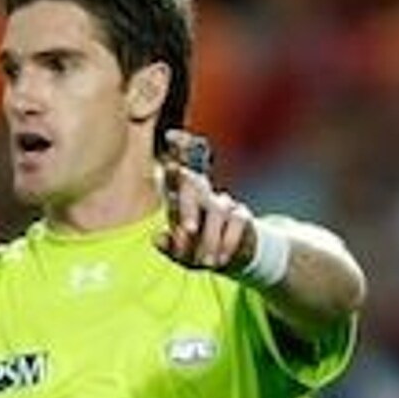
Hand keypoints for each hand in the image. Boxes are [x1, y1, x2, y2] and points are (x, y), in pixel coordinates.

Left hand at [154, 130, 255, 272]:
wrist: (227, 260)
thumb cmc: (196, 253)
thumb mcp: (181, 255)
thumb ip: (170, 247)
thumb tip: (157, 238)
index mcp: (181, 200)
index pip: (177, 173)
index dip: (178, 151)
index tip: (171, 136)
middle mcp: (201, 196)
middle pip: (196, 186)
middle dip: (191, 207)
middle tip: (188, 231)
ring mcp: (222, 203)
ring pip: (216, 210)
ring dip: (211, 238)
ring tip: (205, 261)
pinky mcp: (241, 214)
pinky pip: (236, 221)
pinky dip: (228, 241)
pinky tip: (222, 259)